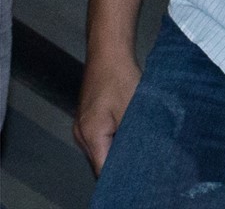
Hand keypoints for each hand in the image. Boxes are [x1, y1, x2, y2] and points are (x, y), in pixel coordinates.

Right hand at [73, 54, 141, 174]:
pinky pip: (100, 136)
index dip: (121, 174)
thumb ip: (133, 137)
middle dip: (121, 162)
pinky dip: (114, 137)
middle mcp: (81, 134)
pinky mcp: (88, 116)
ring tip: (138, 144)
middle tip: (143, 159)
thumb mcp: (132, 109)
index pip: (103, 171)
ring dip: (118, 147)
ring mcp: (82, 125)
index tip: (139, 172)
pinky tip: (129, 130)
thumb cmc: (119, 76)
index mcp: (90, 136)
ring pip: (101, 148)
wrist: (108, 48)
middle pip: (100, 161)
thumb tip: (141, 156)